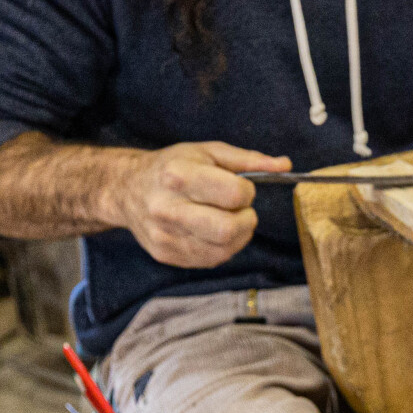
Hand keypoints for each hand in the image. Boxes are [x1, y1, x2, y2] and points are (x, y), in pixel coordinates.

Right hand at [110, 141, 289, 267]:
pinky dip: (222, 247)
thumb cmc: (172, 167)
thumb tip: (285, 166)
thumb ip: (248, 160)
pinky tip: (214, 232)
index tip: (240, 188)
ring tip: (227, 219)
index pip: (234, 194)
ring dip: (238, 235)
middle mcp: (168, 209)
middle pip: (228, 229)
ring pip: (223, 249)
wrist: (127, 189)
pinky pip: (211, 260)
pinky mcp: (167, 255)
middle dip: (246, 220)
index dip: (246, 193)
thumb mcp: (208, 152)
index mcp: (178, 176)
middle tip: (240, 210)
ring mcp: (165, 236)